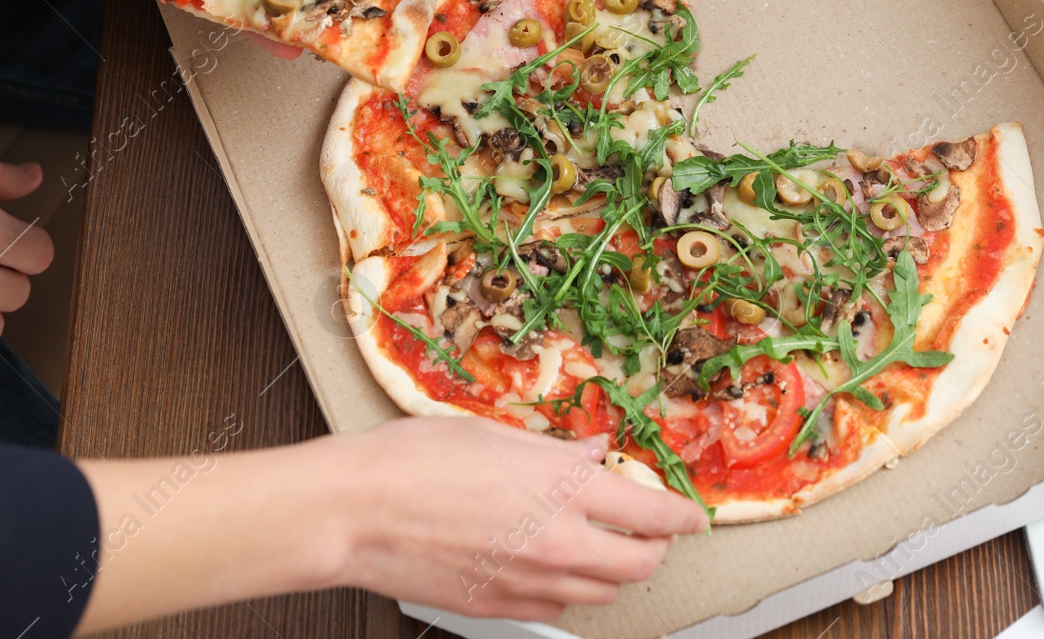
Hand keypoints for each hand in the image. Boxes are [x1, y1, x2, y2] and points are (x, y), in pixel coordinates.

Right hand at [73, 415, 706, 632]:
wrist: (353, 510)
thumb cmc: (411, 460)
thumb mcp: (492, 433)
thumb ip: (553, 451)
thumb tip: (591, 455)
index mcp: (562, 489)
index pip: (651, 513)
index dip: (680, 516)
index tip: (689, 514)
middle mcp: (556, 542)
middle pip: (638, 565)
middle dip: (653, 548)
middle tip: (647, 529)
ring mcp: (528, 582)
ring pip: (601, 593)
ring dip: (612, 571)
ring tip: (599, 546)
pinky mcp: (498, 607)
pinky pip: (555, 609)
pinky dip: (566, 591)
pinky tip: (550, 566)